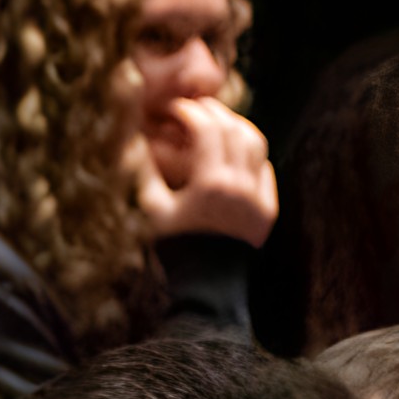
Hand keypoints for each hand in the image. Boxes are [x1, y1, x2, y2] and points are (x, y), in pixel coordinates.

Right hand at [135, 94, 277, 246]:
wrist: (205, 289)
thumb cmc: (172, 250)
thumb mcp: (151, 211)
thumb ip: (143, 172)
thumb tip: (131, 140)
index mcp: (211, 183)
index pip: (206, 128)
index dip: (189, 112)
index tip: (173, 110)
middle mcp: (240, 185)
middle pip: (233, 129)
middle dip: (212, 112)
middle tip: (193, 109)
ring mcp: (257, 198)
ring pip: (256, 143)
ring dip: (236, 127)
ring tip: (216, 124)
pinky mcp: (267, 210)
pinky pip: (265, 169)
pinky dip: (251, 155)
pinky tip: (233, 154)